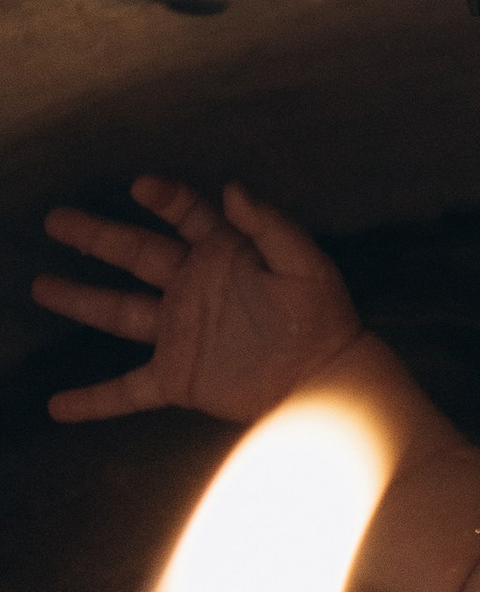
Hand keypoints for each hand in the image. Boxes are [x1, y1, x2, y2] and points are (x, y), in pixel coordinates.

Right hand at [34, 177, 363, 424]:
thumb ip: (271, 226)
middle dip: (95, 236)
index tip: (142, 186)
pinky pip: (127, 390)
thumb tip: (233, 188)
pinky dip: (94, 400)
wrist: (327, 381)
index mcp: (225, 255)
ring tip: (40, 285)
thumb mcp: (306, 265)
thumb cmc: (323, 318)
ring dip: (80, 299)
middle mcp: (194, 288)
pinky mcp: (179, 379)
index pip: (187, 216)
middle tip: (55, 219)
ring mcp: (182, 333)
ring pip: (120, 313)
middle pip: (136, 255)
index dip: (165, 198)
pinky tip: (58, 405)